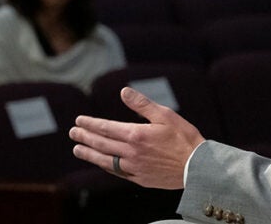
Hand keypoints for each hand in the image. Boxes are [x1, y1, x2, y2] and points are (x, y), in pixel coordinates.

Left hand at [70, 86, 204, 189]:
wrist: (196, 166)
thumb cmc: (184, 138)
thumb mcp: (166, 115)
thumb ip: (142, 104)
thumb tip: (123, 92)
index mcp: (136, 135)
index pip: (106, 128)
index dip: (91, 123)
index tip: (79, 120)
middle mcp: (131, 152)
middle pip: (101, 143)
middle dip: (85, 137)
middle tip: (73, 132)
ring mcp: (133, 167)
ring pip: (105, 160)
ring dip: (89, 153)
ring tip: (78, 149)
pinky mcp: (139, 178)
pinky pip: (116, 172)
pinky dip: (105, 166)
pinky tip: (101, 163)